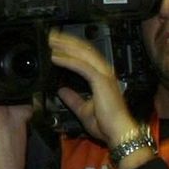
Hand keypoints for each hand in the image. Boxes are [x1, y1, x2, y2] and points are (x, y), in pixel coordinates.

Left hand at [47, 29, 137, 144]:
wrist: (118, 133)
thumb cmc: (106, 124)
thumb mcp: (83, 109)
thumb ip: (73, 98)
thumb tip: (62, 91)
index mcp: (100, 78)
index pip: (85, 57)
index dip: (71, 47)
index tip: (55, 44)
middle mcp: (104, 73)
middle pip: (84, 50)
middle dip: (66, 41)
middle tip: (50, 36)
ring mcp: (104, 75)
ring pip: (83, 54)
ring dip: (65, 46)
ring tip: (51, 41)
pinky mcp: (101, 81)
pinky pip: (81, 66)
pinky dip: (67, 60)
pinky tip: (55, 57)